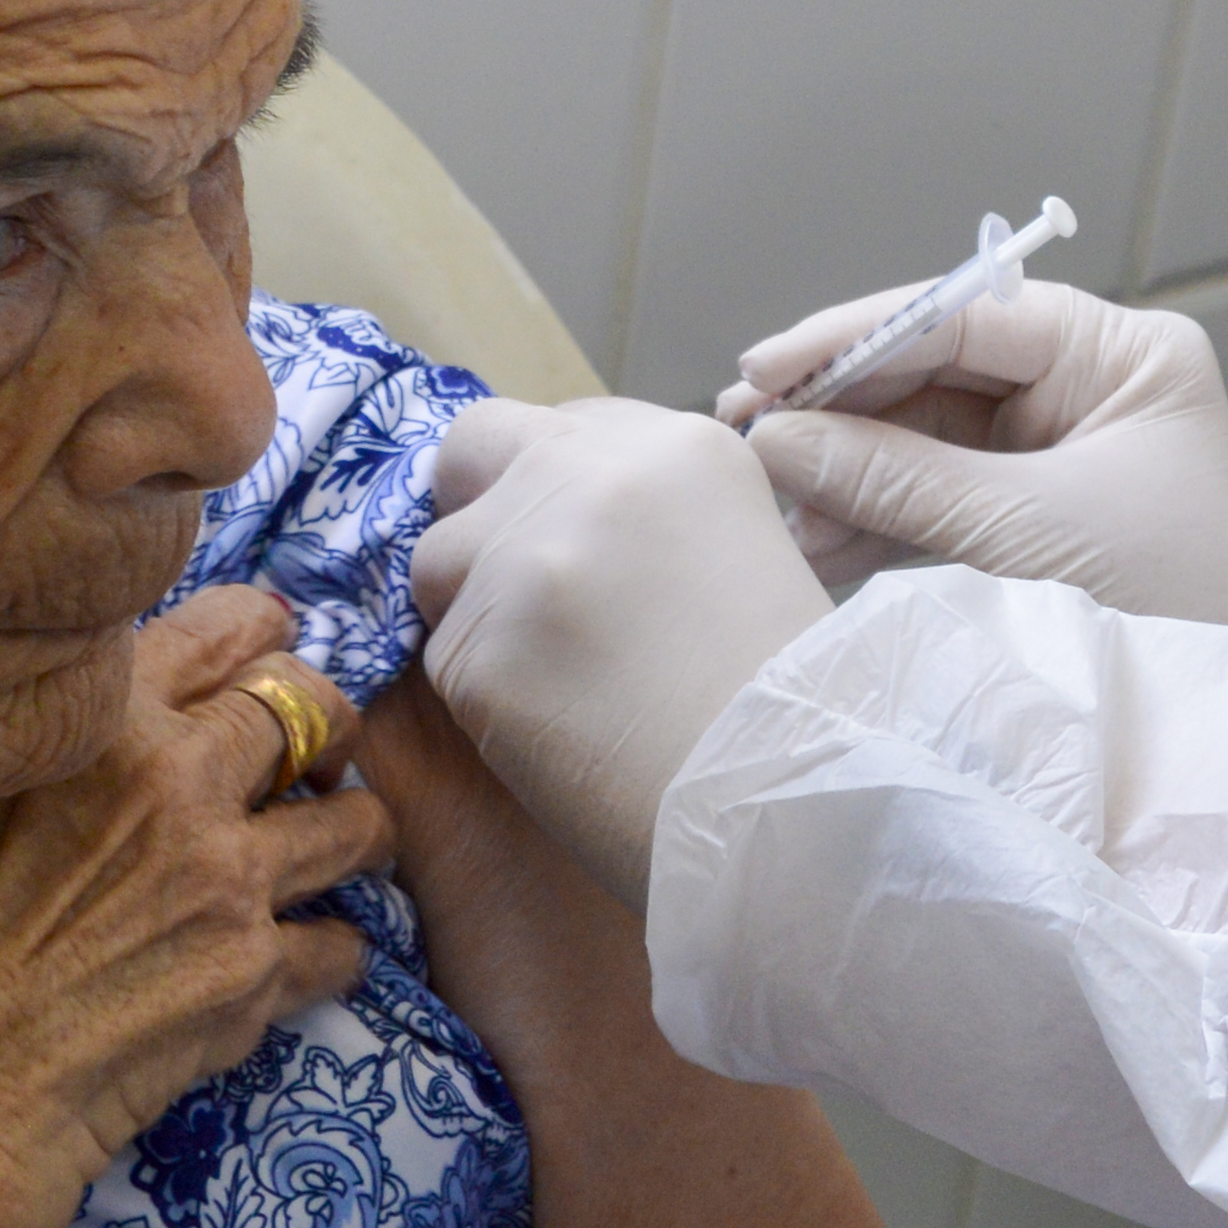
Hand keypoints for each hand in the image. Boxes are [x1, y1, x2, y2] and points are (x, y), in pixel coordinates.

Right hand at [0, 584, 394, 1227]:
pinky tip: (295, 969)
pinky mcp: (253, 979)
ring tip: (334, 858)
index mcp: (101, 721)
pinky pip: (344, 949)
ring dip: (353, 838)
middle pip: (315, 707)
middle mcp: (178, 782)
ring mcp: (227, 880)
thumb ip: (60, 753)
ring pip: (360, 825)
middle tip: (313, 763)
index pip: (229, 627)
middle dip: (326, 731)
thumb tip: (116, 729)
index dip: (262, 640)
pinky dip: (329, 960)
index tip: (271, 656)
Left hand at [407, 402, 826, 902]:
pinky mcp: (474, 647)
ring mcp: (523, 557)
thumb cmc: (789, 699)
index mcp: (677, 446)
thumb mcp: (739, 549)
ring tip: (555, 676)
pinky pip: (445, 654)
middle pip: (473, 445)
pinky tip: (556, 729)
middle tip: (514, 582)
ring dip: (474, 607)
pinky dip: (484, 693)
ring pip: (437, 557)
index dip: (560, 485)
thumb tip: (561, 515)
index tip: (580, 544)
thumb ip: (647, 511)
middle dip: (478, 502)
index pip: (565, 424)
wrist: (784, 803)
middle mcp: (590, 475)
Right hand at [712, 280, 1227, 626]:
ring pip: (921, 435)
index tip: (768, 368)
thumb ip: (895, 478)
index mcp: (1123, 353)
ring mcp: (1059, 449)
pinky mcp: (1031, 514)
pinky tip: (810, 538)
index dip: (856, 337)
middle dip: (839, 406)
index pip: (966, 314)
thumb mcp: (1025, 531)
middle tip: (744, 428)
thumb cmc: (1171, 605)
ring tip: (768, 500)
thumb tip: (777, 441)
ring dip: (843, 468)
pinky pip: (933, 493)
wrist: (1227, 729)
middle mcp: (1092, 385)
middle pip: (933, 369)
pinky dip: (872, 516)